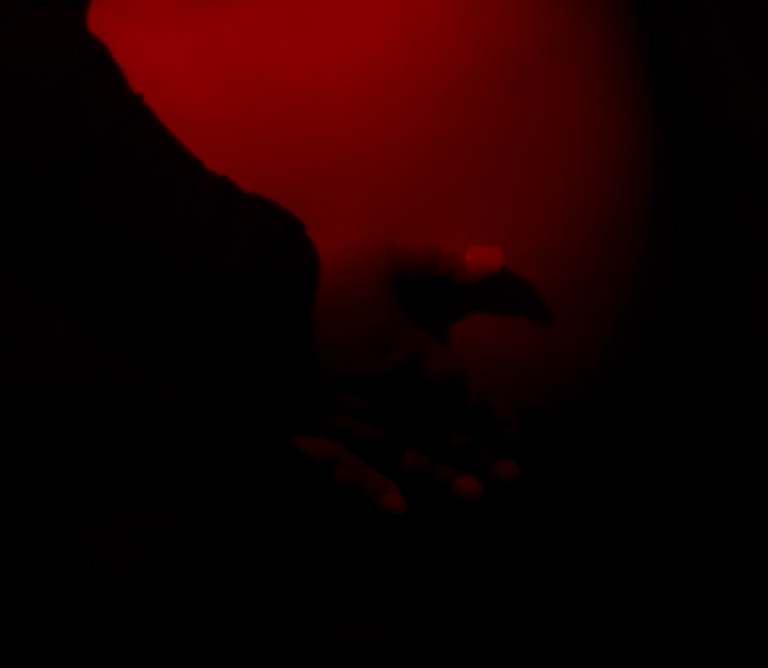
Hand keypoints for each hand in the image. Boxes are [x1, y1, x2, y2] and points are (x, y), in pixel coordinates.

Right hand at [296, 242, 537, 513]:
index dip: (490, 414)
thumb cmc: (326, 273)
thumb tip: (498, 260)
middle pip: (440, 429)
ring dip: (440, 474)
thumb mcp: (389, 258)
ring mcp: (347, 420)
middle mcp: (386, 396)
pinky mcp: (311, 432)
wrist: (251, 295)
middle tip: (511, 478)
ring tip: (473, 495)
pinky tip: (398, 509)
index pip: (459, 391)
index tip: (516, 436)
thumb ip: (443, 265)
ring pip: (403, 454)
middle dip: (478, 452)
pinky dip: (375, 490)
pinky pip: (348, 470)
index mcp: (408, 354)